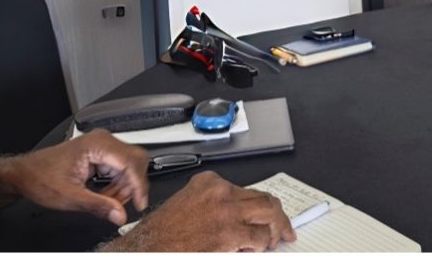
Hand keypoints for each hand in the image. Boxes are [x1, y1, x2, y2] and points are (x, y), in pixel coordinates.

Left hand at [6, 129, 150, 225]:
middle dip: (131, 186)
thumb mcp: (69, 197)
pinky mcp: (101, 154)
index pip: (131, 162)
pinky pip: (120, 168)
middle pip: (134, 162)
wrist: (25, 173)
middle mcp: (102, 141)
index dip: (138, 186)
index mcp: (97, 145)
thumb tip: (120, 214)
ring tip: (108, 203)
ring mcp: (102, 146)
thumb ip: (98, 206)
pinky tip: (105, 196)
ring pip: (129, 167)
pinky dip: (117, 185)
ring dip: (123, 188)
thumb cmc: (40, 177)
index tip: (140, 204)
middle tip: (120, 205)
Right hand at [112, 171, 295, 251]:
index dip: (261, 205)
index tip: (268, 214)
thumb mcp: (188, 204)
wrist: (147, 248)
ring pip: (268, 212)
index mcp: (209, 182)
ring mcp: (226, 210)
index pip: (247, 189)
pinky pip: (259, 236)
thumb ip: (214, 204)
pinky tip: (256, 249)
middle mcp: (220, 192)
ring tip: (274, 240)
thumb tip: (239, 217)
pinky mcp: (229, 232)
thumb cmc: (163, 233)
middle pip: (263, 198)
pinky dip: (262, 244)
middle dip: (278, 215)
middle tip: (284, 229)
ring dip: (275, 229)